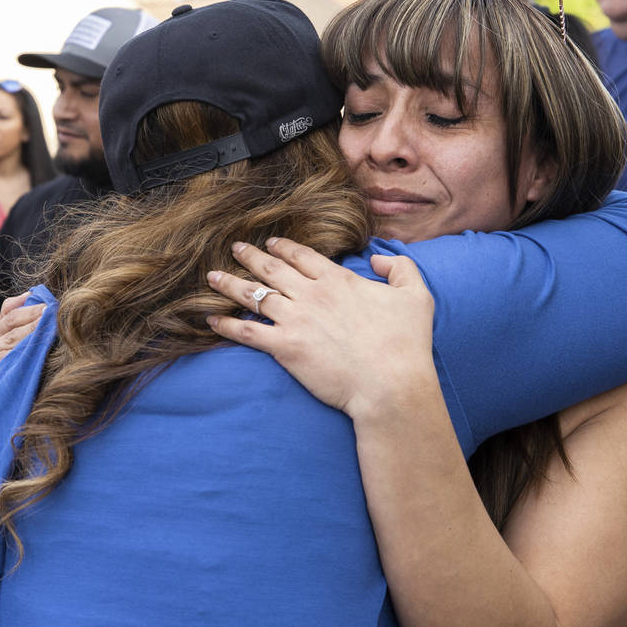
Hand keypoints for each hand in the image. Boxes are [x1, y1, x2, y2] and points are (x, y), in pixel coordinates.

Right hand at [0, 294, 44, 433]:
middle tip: (56, 319)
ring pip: (5, 351)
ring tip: (48, 338)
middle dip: (35, 325)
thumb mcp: (3, 352)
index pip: (11, 317)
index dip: (32, 311)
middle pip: (11, 333)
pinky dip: (11, 368)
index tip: (54, 308)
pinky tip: (27, 363)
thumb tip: (28, 295)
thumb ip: (12, 324)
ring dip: (27, 344)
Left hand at [205, 237, 435, 416]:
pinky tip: (209, 319)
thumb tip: (377, 259)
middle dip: (251, 256)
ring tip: (212, 276)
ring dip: (230, 283)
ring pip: (254, 295)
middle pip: (273, 269)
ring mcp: (295, 320)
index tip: (270, 243)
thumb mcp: (416, 296)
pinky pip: (247, 332)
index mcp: (338, 281)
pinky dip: (226, 324)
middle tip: (235, 248)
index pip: (303, 256)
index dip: (284, 247)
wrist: (390, 384)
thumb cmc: (406, 344)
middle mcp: (312, 295)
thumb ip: (400, 268)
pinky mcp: (285, 348)